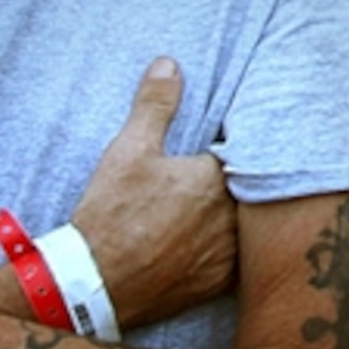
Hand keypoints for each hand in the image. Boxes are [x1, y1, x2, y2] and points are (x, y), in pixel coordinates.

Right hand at [67, 57, 238, 331]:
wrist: (96, 284)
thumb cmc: (112, 215)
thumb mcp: (129, 151)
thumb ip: (155, 106)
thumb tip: (169, 64)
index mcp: (216, 180)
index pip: (244, 152)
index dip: (237, 145)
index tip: (229, 140)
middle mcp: (232, 218)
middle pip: (252, 190)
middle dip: (243, 179)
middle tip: (227, 171)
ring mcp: (230, 254)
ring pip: (249, 227)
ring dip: (241, 216)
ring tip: (219, 207)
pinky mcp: (221, 283)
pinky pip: (241, 260)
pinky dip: (234, 249)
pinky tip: (215, 241)